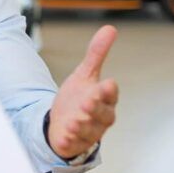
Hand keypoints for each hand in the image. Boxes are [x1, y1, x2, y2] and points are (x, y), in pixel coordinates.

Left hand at [49, 25, 118, 159]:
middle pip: (102, 114)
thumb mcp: (85, 74)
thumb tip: (110, 28)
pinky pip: (74, 143)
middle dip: (95, 108)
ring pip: (89, 130)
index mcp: (104, 99)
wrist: (63, 121)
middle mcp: (100, 117)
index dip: (108, 90)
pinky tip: (64, 135)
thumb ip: (97, 54)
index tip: (107, 83)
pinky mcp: (74, 142)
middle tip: (87, 102)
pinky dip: (69, 140)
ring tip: (74, 121)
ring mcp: (88, 131)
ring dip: (82, 125)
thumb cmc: (79, 98)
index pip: (110, 94)